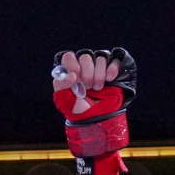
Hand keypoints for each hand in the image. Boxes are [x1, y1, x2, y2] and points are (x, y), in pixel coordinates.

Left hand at [50, 48, 134, 174]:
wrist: (97, 119)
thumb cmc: (78, 109)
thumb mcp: (63, 100)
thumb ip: (61, 84)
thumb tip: (71, 75)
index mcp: (70, 71)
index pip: (68, 57)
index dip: (72, 66)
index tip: (75, 79)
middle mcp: (84, 67)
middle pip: (85, 56)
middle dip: (86, 73)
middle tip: (87, 87)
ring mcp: (99, 67)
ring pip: (100, 57)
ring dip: (98, 74)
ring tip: (97, 88)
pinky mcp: (113, 69)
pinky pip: (114, 59)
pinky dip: (112, 68)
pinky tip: (109, 79)